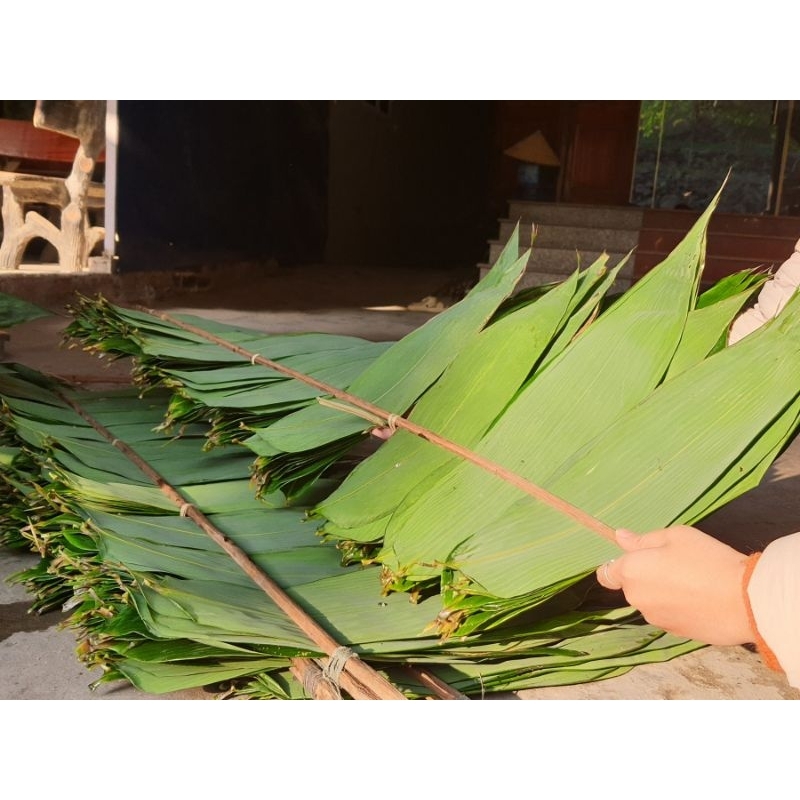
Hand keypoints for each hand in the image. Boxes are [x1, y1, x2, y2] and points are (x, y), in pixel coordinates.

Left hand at [596, 525, 755, 645]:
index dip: (618, 566)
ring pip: (652, 602)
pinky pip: (670, 615)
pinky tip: (702, 600)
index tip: (637, 559)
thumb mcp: (676, 536)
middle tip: (678, 564)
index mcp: (632, 572)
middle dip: (647, 576)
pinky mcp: (675, 634)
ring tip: (695, 582)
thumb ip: (644, 540)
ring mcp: (656, 619)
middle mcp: (637, 598)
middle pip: (633, 586)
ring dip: (663, 594)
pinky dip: (679, 608)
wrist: (744, 601)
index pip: (607, 574)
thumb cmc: (708, 560)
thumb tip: (621, 537)